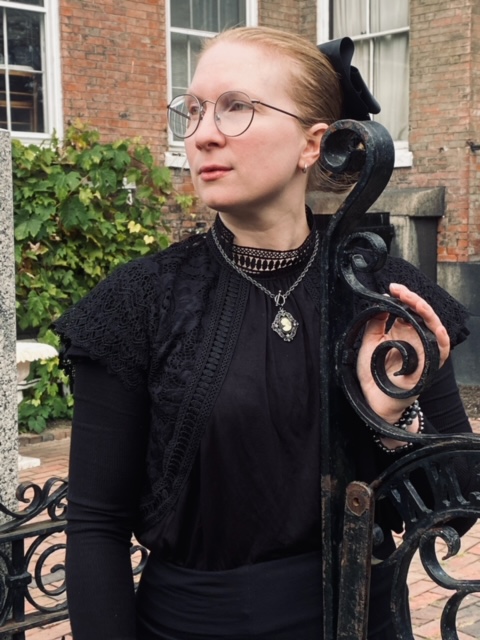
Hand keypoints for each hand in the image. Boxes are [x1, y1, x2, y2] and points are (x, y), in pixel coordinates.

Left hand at [356, 282, 449, 424]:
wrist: (374, 400)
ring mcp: (424, 350)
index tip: (392, 288)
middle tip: (399, 290)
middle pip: (422, 313)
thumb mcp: (369, 343)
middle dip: (413, 299)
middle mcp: (415, 338)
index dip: (403, 297)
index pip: (408, 308)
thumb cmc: (372, 374)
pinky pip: (442, 350)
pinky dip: (442, 339)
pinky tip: (436, 328)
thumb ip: (374, 323)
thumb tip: (381, 302)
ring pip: (434, 326)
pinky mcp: (430, 365)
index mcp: (401, 331)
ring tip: (414, 302)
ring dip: (426, 313)